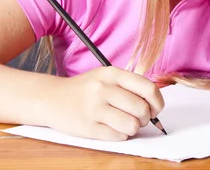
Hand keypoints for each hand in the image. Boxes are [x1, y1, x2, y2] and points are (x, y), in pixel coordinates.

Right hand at [43, 67, 164, 140]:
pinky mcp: (88, 127)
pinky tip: (112, 128)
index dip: (157, 102)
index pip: (147, 88)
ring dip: (133, 128)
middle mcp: (103, 89)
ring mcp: (95, 108)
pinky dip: (120, 135)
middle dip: (144, 118)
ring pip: (132, 125)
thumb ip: (129, 86)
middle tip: (137, 118)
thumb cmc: (85, 89)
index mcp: (112, 73)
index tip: (155, 109)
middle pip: (141, 109)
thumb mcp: (106, 77)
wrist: (51, 98)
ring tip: (124, 123)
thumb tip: (155, 105)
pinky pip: (118, 136)